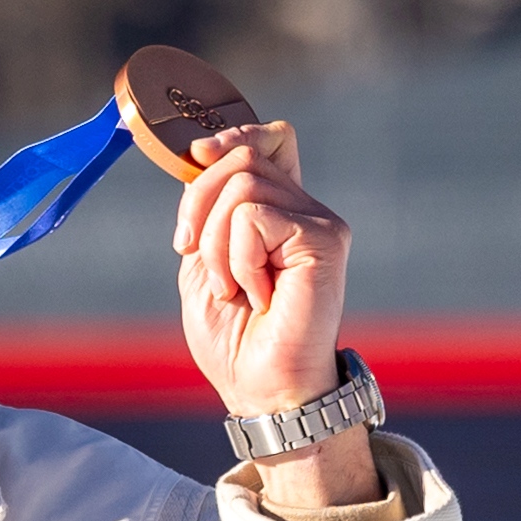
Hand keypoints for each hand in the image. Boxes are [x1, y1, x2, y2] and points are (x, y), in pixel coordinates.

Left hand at [171, 121, 382, 514]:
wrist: (260, 386)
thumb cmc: (233, 332)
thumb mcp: (204, 257)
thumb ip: (208, 206)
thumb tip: (201, 151)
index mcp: (280, 210)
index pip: (271, 139)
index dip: (233, 134)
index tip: (199, 155)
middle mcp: (307, 209)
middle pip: (242, 156)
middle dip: (198, 204)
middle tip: (195, 256)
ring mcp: (321, 223)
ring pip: (242, 184)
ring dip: (215, 242)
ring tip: (233, 287)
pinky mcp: (325, 240)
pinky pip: (253, 217)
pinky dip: (236, 258)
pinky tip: (257, 292)